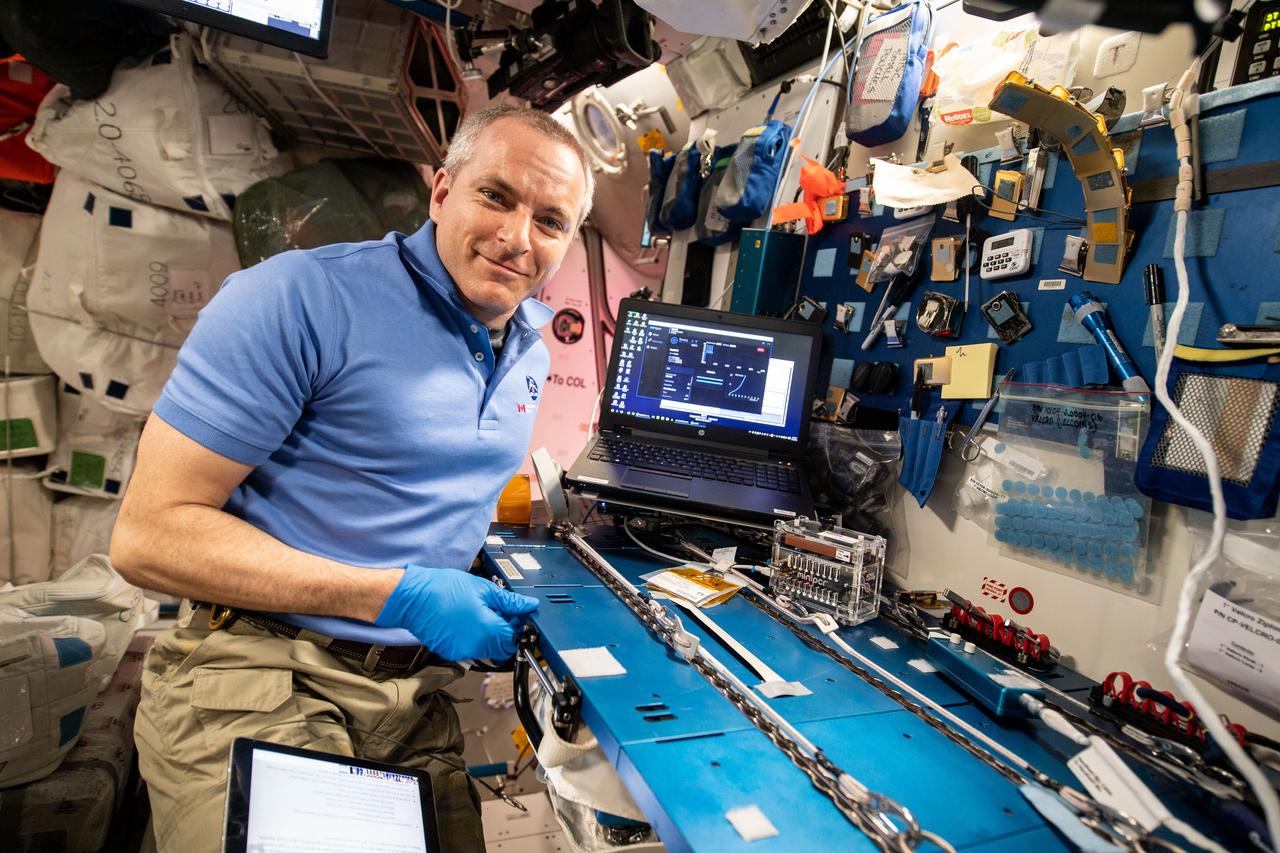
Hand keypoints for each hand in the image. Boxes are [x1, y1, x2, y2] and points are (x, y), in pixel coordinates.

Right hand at [375, 565, 537, 660]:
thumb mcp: (483, 589)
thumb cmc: (443, 589)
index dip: (519, 625)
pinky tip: (469, 620)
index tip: (518, 614)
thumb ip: (509, 601)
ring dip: (492, 636)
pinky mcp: (451, 652)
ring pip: (488, 650)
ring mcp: (462, 652)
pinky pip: (472, 649)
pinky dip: (476, 638)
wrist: (413, 597)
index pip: (515, 638)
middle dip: (507, 632)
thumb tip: (528, 606)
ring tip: (483, 613)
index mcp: (488, 631)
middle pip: (503, 648)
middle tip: (502, 612)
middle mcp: (476, 647)